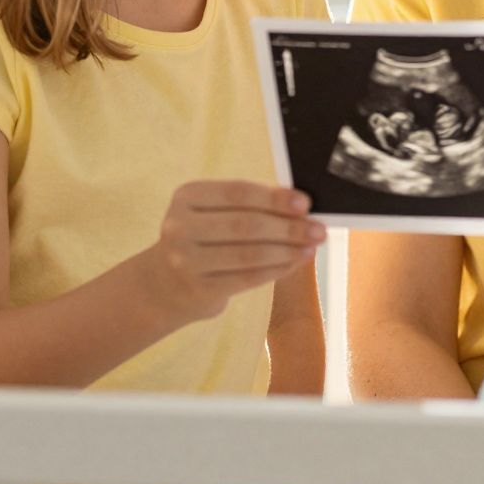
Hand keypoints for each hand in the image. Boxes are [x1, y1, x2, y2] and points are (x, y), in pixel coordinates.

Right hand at [135, 181, 323, 327]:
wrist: (165, 284)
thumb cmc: (204, 238)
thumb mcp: (215, 213)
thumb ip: (250, 205)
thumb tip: (300, 206)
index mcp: (186, 197)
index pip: (237, 193)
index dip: (274, 198)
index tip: (305, 203)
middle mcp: (179, 228)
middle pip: (245, 225)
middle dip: (288, 227)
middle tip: (318, 229)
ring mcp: (185, 262)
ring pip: (249, 254)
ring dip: (288, 250)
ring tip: (312, 247)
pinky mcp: (198, 290)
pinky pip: (248, 278)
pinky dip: (278, 269)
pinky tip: (295, 262)